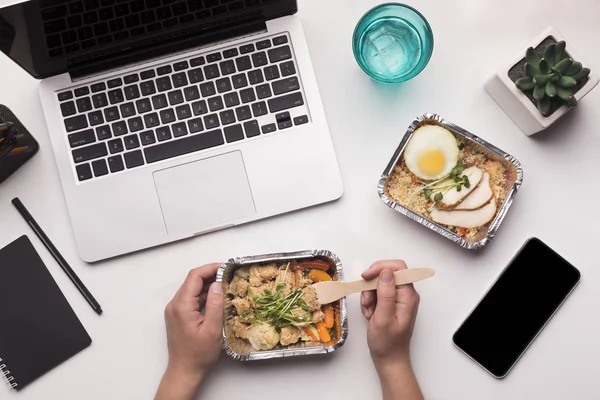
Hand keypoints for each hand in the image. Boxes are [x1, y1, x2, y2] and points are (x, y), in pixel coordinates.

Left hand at [155, 263, 223, 399]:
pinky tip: (216, 297)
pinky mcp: (178, 315)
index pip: (195, 277)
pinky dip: (203, 294)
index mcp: (181, 306)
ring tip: (226, 285)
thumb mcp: (213, 329)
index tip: (226, 267)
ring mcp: (175, 310)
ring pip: (192, 289)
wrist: (184, 371)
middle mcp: (175, 305)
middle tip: (229, 275)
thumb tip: (218, 284)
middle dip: (210, 274)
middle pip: (192, 280)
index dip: (211, 268)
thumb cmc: (198, 354)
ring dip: (207, 285)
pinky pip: (190, 298)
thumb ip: (215, 304)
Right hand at [361, 260, 419, 369]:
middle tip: (367, 303)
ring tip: (369, 313)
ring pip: (379, 284)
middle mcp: (406, 294)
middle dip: (372, 286)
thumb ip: (386, 294)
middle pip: (386, 274)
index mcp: (408, 296)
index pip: (398, 268)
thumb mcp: (383, 318)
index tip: (366, 277)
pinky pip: (377, 293)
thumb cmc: (387, 343)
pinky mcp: (391, 302)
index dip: (380, 268)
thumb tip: (386, 272)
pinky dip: (370, 302)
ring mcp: (399, 298)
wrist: (389, 359)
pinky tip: (370, 315)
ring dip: (369, 296)